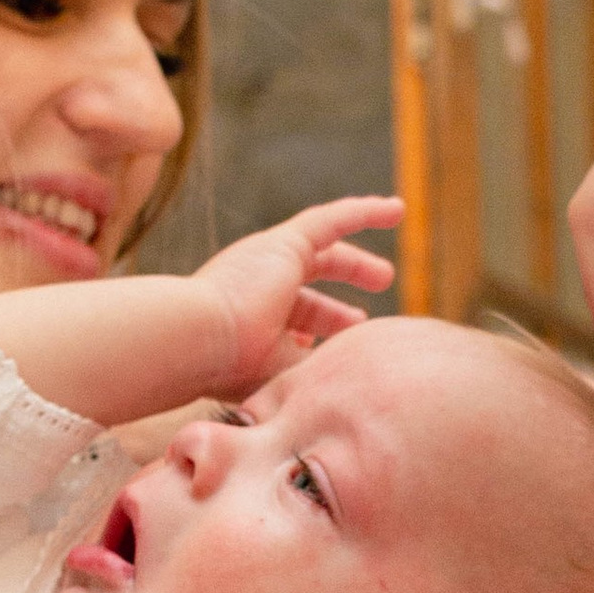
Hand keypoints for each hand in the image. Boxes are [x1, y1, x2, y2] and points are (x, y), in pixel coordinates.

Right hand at [186, 196, 397, 389]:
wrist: (197, 342)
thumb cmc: (232, 372)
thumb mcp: (280, 377)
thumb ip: (310, 372)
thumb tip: (344, 380)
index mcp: (252, 323)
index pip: (292, 323)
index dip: (320, 332)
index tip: (343, 348)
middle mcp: (257, 289)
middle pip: (306, 291)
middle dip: (335, 308)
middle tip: (363, 319)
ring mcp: (267, 262)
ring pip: (322, 251)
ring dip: (357, 263)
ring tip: (386, 277)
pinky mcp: (284, 244)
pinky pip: (332, 220)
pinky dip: (364, 213)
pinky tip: (397, 212)